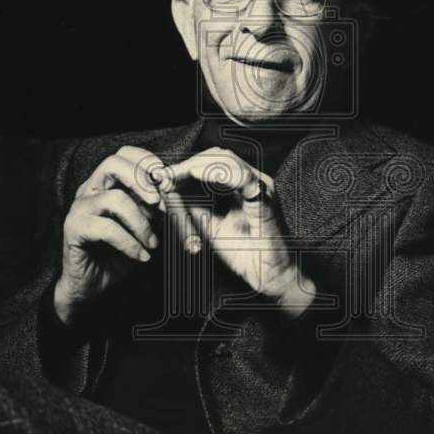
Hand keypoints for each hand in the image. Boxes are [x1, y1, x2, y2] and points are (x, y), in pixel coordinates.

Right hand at [54, 146, 165, 325]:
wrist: (93, 288)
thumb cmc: (120, 254)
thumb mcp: (147, 227)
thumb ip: (157, 209)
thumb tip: (179, 195)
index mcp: (107, 182)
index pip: (125, 154)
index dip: (148, 162)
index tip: (169, 183)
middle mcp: (90, 189)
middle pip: (113, 163)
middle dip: (142, 180)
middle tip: (161, 202)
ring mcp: (80, 208)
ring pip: (115, 199)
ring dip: (141, 222)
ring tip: (153, 242)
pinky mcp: (74, 229)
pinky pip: (107, 228)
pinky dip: (130, 243)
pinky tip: (142, 256)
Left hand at [163, 148, 315, 316]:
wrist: (271, 277)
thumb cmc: (247, 254)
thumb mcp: (211, 226)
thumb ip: (194, 208)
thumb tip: (169, 193)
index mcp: (244, 185)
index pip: (212, 162)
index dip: (185, 167)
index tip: (161, 177)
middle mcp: (254, 180)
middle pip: (217, 156)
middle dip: (187, 164)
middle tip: (163, 177)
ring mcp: (261, 186)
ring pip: (227, 160)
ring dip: (195, 166)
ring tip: (174, 176)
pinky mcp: (265, 199)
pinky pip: (241, 178)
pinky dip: (215, 173)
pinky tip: (195, 175)